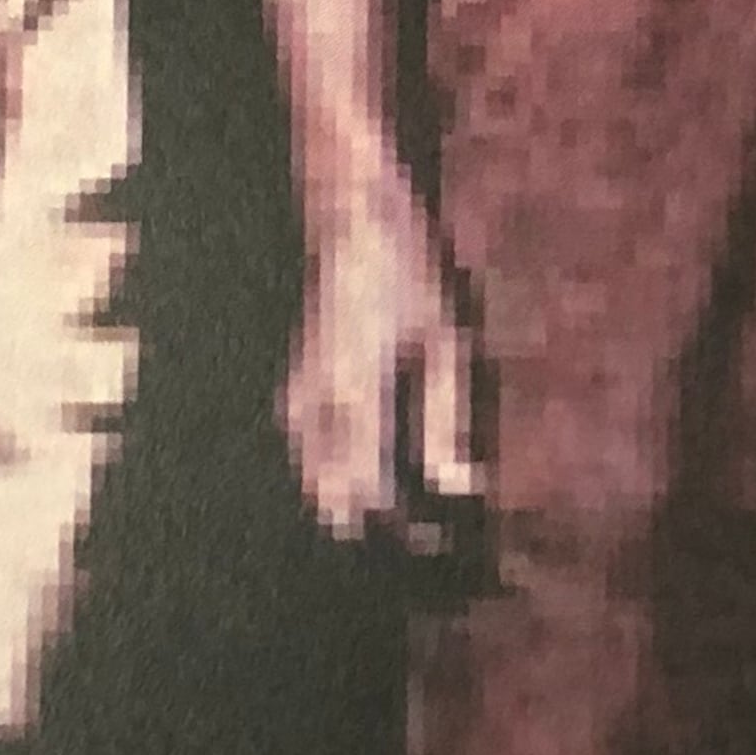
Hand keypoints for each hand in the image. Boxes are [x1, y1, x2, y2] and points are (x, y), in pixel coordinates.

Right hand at [281, 187, 482, 550]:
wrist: (352, 217)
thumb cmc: (408, 273)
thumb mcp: (444, 340)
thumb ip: (445, 416)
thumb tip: (456, 485)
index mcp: (357, 390)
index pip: (366, 479)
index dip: (391, 516)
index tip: (421, 537)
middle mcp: (319, 395)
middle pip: (326, 481)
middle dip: (356, 512)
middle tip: (394, 535)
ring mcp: (301, 380)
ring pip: (305, 460)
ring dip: (333, 489)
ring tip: (361, 514)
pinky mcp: (299, 368)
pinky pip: (300, 432)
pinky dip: (317, 457)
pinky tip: (332, 466)